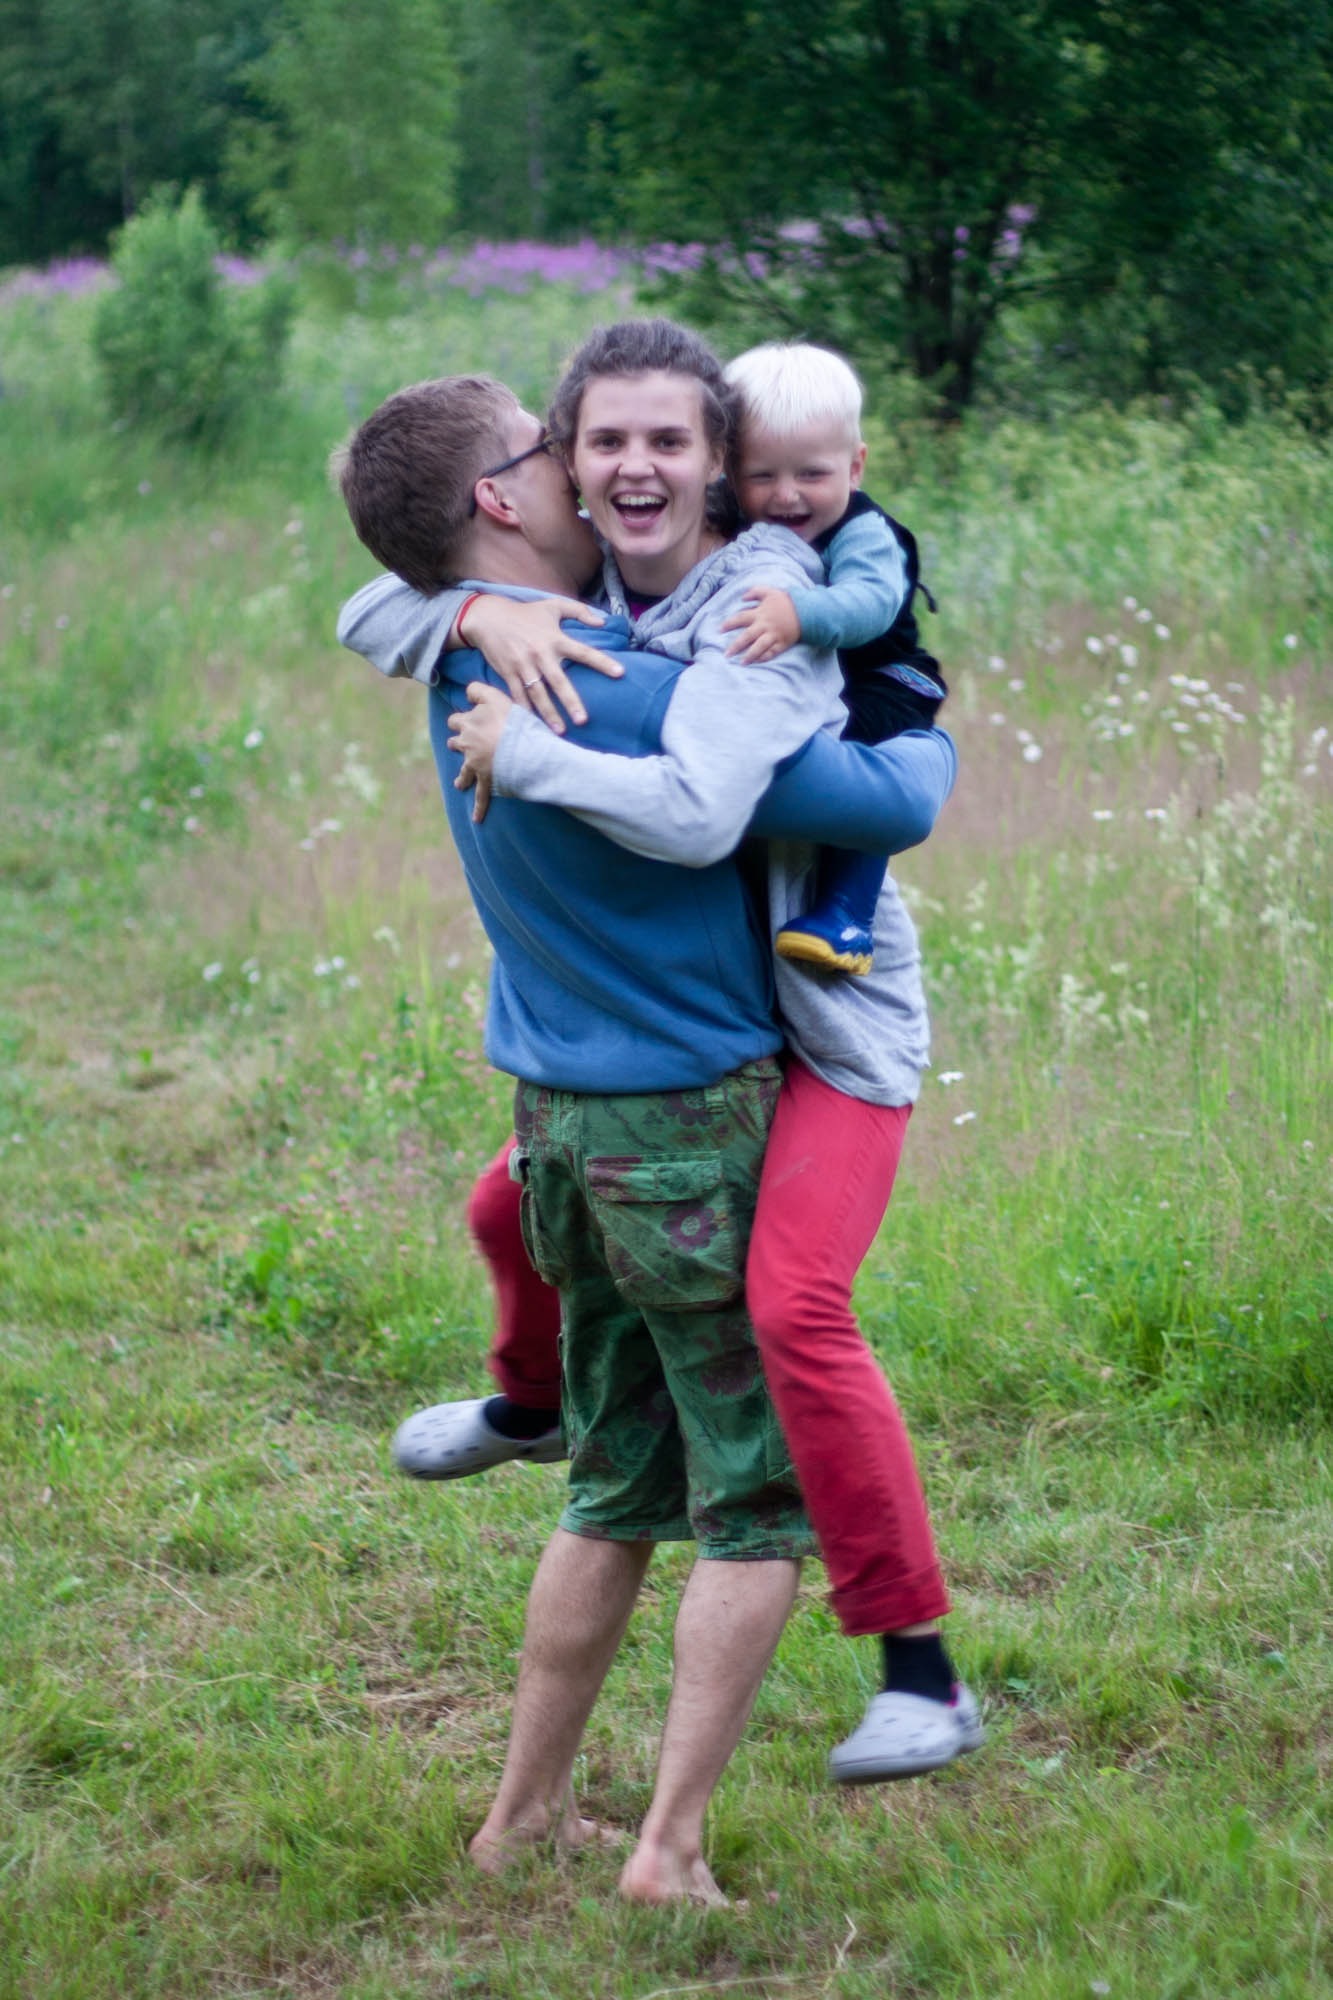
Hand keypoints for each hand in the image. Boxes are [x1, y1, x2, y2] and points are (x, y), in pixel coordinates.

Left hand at [447, 682, 512, 821]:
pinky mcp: (486, 779)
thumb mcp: (496, 696)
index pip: (456, 719)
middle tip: (465, 744)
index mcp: (469, 723)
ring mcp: (475, 763)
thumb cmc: (513, 720)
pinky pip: (481, 796)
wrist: (522, 748)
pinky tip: (476, 819)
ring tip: (460, 782)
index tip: (469, 719)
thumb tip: (467, 691)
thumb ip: (479, 690)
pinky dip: (479, 808)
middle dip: (459, 743)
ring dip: (462, 776)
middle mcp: (468, 743)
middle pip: (455, 742)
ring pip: (463, 771)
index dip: (463, 718)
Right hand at [456, 595, 621, 732]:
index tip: (619, 673)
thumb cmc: (525, 612)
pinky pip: (518, 696)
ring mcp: (523, 665)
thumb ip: (580, 611)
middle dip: (571, 702)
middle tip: (582, 720)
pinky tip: (533, 725)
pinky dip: (525, 711)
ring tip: (560, 732)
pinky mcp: (508, 673)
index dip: (602, 662)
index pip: (583, 652)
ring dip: (549, 714)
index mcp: (555, 638)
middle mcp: (540, 654)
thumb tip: (603, 623)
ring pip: (538, 694)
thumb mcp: (553, 605)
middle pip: (559, 681)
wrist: (489, 617)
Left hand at [721, 587, 802, 662]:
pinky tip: (756, 662)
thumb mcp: (770, 592)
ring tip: (740, 663)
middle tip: (726, 654)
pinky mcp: (782, 643)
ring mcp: (774, 635)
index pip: (741, 618)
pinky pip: (772, 652)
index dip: (729, 624)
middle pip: (747, 637)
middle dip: (736, 646)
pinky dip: (764, 658)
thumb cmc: (786, 601)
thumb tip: (742, 597)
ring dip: (749, 656)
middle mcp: (765, 626)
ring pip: (759, 647)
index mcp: (760, 613)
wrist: (806, 610)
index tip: (720, 629)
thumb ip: (755, 592)